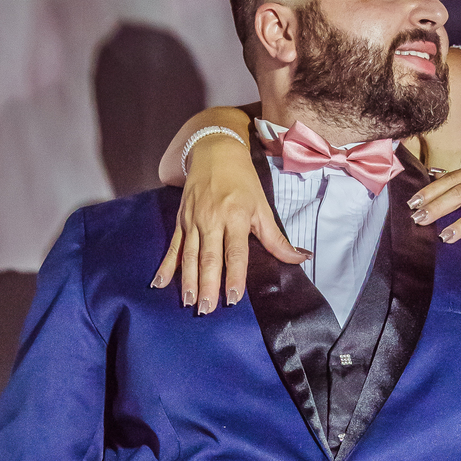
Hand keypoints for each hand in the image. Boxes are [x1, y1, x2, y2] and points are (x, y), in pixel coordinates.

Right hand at [151, 135, 308, 312]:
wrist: (214, 151)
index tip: (233, 298)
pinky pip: (173, 247)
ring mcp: (193, 221)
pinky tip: (159, 284)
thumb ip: (277, 239)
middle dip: (207, 285)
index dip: (234, 275)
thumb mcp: (262, 207)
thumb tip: (301, 259)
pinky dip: (166, 266)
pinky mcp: (180, 221)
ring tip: (188, 302)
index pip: (234, 252)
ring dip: (187, 281)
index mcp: (235, 216)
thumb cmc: (242, 181)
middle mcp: (211, 219)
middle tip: (206, 309)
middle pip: (209, 258)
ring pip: (189, 256)